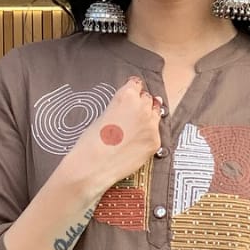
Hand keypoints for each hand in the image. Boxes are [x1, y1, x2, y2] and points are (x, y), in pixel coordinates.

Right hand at [68, 76, 162, 196]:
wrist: (94, 165)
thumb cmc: (92, 142)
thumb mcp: (103, 114)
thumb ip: (119, 107)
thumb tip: (127, 110)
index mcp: (127, 95)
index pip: (136, 84)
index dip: (133, 90)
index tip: (133, 93)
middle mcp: (142, 107)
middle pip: (148, 98)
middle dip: (141, 103)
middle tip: (133, 113)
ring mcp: (151, 125)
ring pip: (156, 114)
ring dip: (149, 117)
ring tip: (137, 126)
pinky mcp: (155, 142)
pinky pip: (156, 134)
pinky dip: (149, 135)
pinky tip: (137, 141)